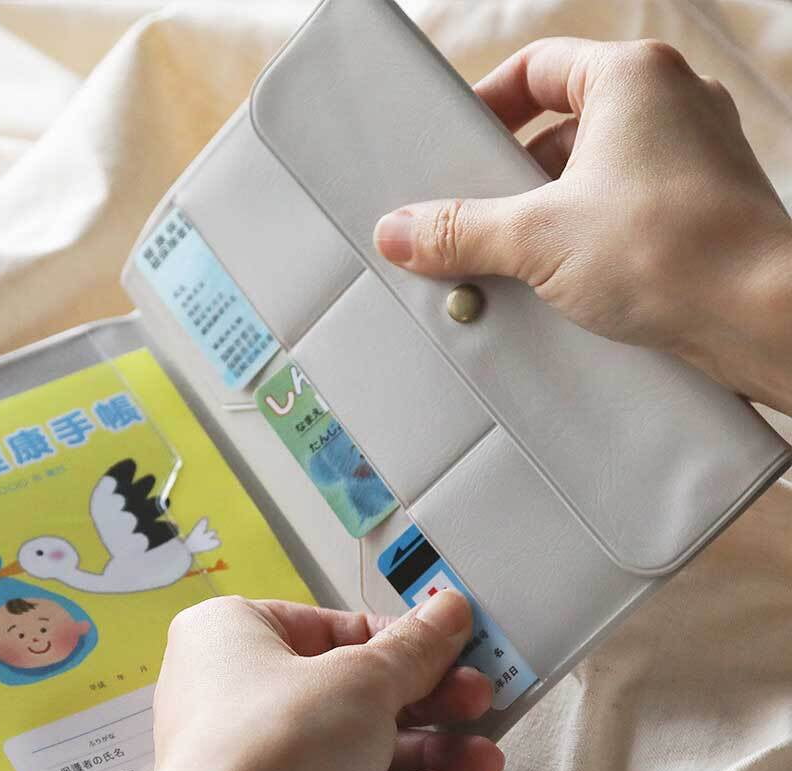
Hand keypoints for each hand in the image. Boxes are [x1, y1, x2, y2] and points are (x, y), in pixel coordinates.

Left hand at [124, 591, 502, 770]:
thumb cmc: (269, 742)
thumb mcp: (362, 680)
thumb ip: (414, 649)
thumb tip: (448, 610)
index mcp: (237, 634)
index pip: (339, 628)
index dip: (406, 641)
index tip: (458, 649)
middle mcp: (238, 692)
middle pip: (353, 689)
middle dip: (427, 702)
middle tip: (478, 702)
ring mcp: (256, 758)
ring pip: (355, 746)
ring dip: (424, 753)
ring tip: (480, 761)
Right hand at [373, 37, 791, 414]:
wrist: (761, 318)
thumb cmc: (672, 250)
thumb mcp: (538, 238)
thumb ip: (462, 231)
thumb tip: (400, 232)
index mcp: (632, 80)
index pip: (538, 67)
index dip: (488, 105)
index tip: (456, 145)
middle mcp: (669, 107)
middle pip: (559, 128)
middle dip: (508, 178)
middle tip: (469, 217)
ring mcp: (689, 160)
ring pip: (590, 175)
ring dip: (542, 216)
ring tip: (506, 259)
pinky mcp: (694, 212)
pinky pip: (618, 212)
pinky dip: (581, 240)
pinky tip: (555, 282)